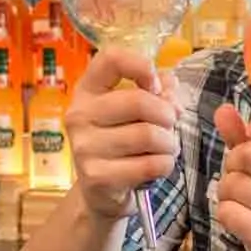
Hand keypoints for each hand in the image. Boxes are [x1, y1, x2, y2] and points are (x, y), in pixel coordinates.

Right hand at [66, 48, 179, 219]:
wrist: (101, 191)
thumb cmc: (122, 143)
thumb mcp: (136, 112)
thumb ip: (157, 92)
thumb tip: (170, 86)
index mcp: (87, 90)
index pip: (111, 58)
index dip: (142, 66)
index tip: (155, 85)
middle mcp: (79, 115)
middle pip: (138, 101)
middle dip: (167, 115)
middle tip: (171, 125)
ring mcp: (84, 147)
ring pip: (147, 135)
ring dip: (169, 143)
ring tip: (167, 148)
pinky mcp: (97, 176)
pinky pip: (149, 165)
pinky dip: (165, 165)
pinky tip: (159, 166)